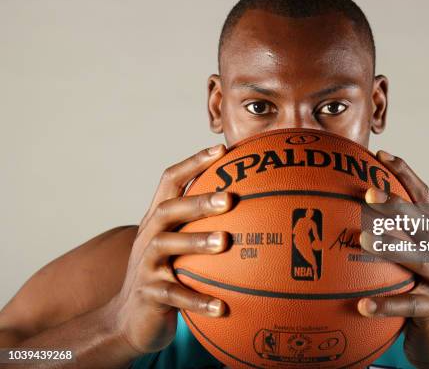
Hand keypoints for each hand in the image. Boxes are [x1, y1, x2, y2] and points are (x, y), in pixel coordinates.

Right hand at [106, 144, 233, 354]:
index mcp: (158, 220)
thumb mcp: (180, 248)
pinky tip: (222, 306)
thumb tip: (256, 209)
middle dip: (198, 201)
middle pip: (169, 209)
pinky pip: (174, 296)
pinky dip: (198, 300)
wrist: (128, 322)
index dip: (194, 163)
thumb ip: (204, 226)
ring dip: (196, 242)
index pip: (171, 181)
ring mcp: (145, 265)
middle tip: (229, 198)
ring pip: (166, 246)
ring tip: (225, 242)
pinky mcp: (148, 295)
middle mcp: (149, 236)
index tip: (223, 150)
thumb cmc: (167, 277)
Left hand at [358, 151, 428, 368]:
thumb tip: (353, 211)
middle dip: (397, 205)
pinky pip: (408, 305)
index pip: (426, 199)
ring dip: (390, 247)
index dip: (406, 175)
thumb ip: (395, 237)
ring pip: (418, 259)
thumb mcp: (414, 263)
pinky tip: (362, 305)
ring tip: (364, 237)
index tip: (382, 155)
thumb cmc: (423, 296)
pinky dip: (385, 304)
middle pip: (422, 224)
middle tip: (368, 192)